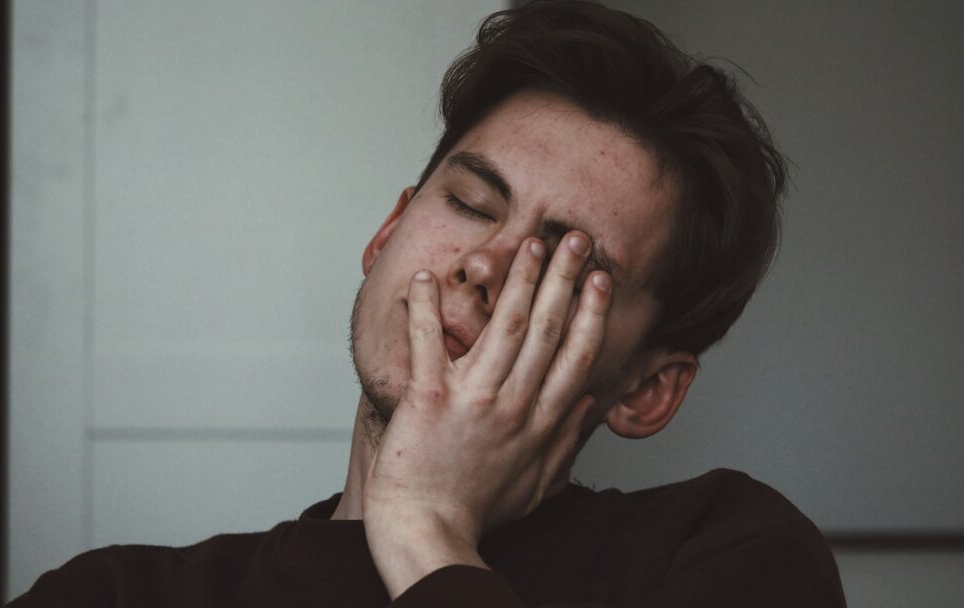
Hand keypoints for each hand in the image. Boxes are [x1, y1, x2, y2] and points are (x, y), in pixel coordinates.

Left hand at [362, 232, 612, 596]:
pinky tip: (425, 277)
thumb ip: (566, 442)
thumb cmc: (477, 511)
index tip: (602, 280)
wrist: (427, 531)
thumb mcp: (537, 484)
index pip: (576, 356)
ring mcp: (473, 399)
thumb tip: (591, 406)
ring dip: (519, 280)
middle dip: (565, 278)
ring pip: (504, 327)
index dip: (592, 313)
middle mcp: (514, 404)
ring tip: (530, 244)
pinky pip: (428, 344)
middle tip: (575, 240)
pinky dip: (424, 310)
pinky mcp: (429, 399)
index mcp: (540, 422)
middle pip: (548, 329)